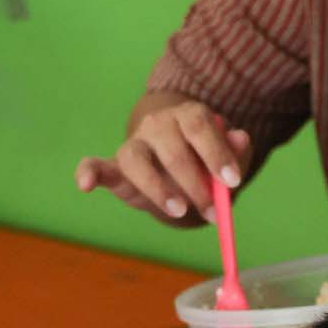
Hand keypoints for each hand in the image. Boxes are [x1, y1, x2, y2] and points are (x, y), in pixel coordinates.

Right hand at [74, 100, 249, 225]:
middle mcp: (158, 124)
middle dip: (195, 183)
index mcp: (188, 116)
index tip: (231, 182)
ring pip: (136, 159)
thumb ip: (237, 151)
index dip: (215, 153)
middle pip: (172, 148)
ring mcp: (134, 144)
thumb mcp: (228, 158)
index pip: (199, 126)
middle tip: (213, 211)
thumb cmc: (206, 161)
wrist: (179, 168)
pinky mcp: (115, 166)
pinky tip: (86, 186)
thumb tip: (241, 138)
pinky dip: (88, 173)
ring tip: (179, 210)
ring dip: (157, 187)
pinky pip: (96, 165)